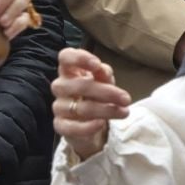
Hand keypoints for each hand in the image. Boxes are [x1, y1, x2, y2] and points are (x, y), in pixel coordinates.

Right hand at [51, 47, 131, 162]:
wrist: (89, 123)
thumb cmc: (95, 95)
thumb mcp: (104, 81)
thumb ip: (103, 74)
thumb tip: (102, 70)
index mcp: (69, 70)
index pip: (65, 57)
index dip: (79, 58)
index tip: (97, 65)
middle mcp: (60, 87)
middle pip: (78, 86)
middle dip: (105, 92)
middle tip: (126, 99)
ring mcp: (59, 107)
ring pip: (80, 108)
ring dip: (105, 110)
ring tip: (124, 112)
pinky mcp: (60, 125)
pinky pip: (72, 127)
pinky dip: (88, 127)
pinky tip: (101, 124)